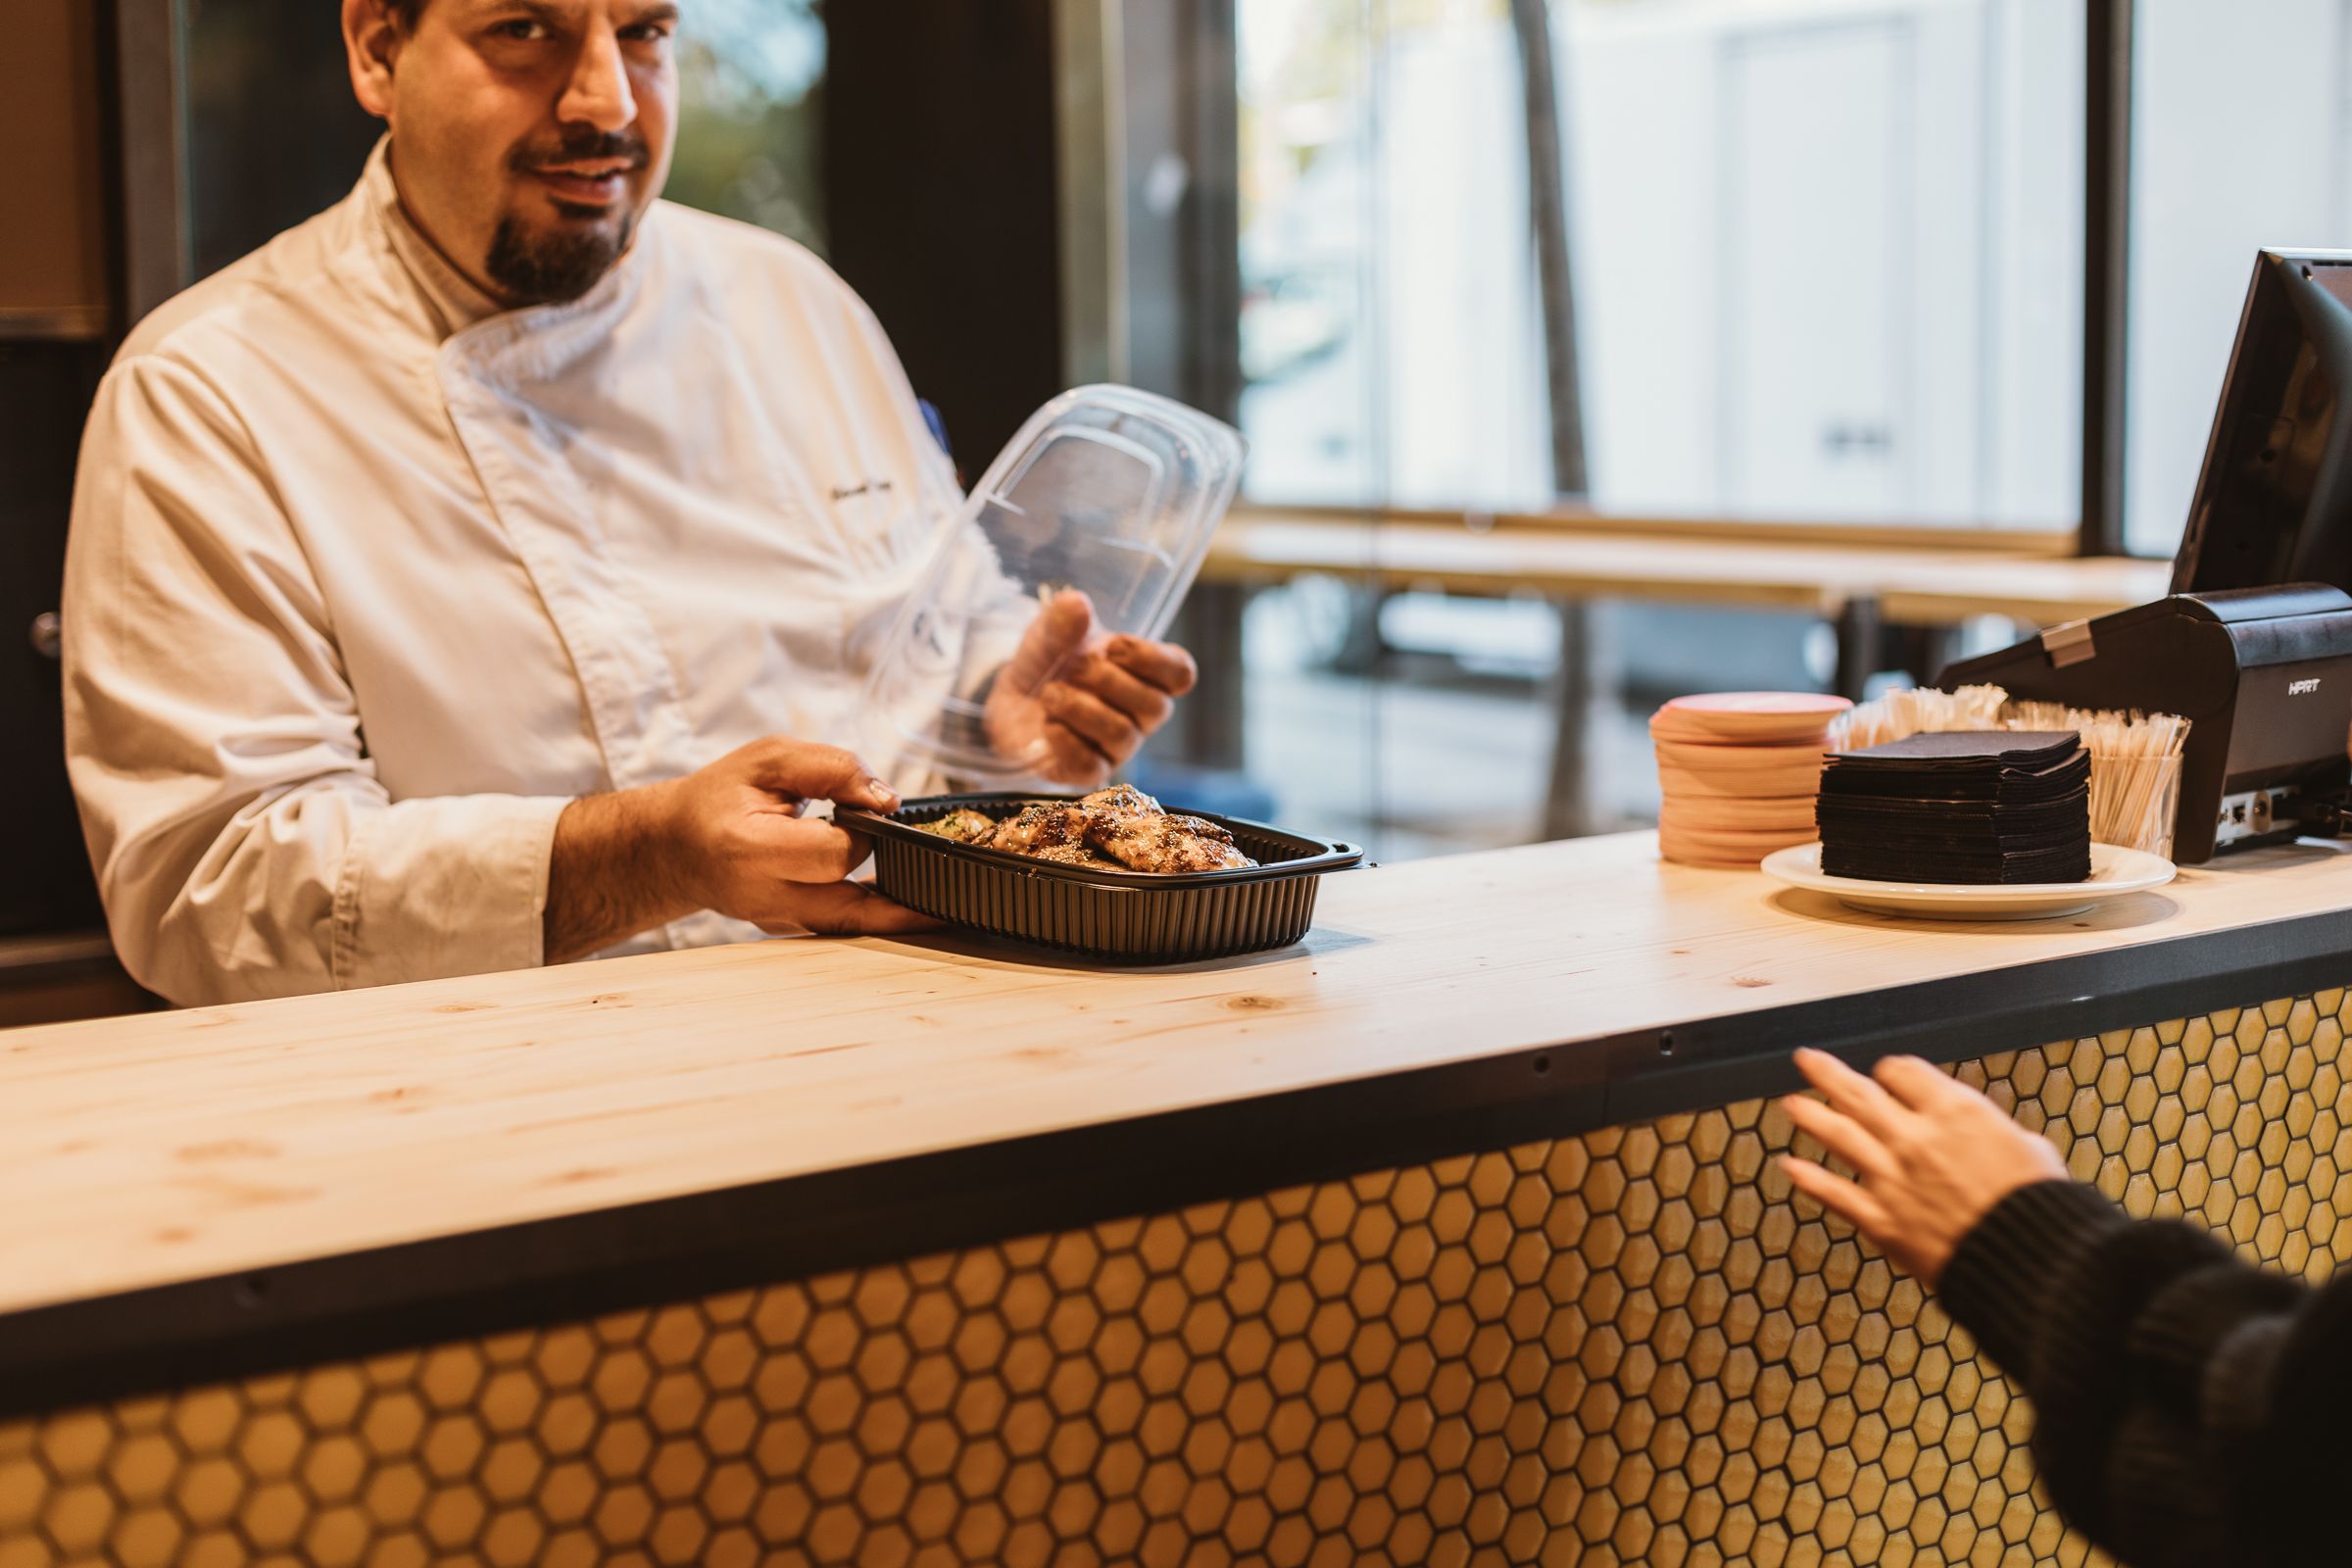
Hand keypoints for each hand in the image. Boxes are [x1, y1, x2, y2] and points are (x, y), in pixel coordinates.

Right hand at [657, 737, 938, 935]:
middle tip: (910, 848)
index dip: (862, 829)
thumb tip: (887, 798)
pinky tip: (914, 900)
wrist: (676, 847)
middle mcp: (764, 898)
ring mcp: (777, 922)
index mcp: (751, 850)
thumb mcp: (769, 759)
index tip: (872, 807)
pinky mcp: (790, 929)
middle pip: (852, 901)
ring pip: (856, 925)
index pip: (832, 852)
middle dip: (887, 870)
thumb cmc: (721, 797)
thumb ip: (831, 767)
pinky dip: (879, 912)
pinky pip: (846, 925)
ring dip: (899, 908)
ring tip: (944, 897)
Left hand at [984, 588, 1198, 784]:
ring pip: (1121, 734)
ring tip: (1049, 694)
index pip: (1180, 673)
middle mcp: (1141, 714)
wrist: (1011, 700)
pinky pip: (1091, 764)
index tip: (1113, 646)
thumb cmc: (1048, 664)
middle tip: (1073, 667)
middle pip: (1155, 706)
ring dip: (1080, 708)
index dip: (1152, 660)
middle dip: (1107, 680)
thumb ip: (1063, 618)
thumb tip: (1077, 604)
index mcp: (1147, 674)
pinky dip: (1066, 740)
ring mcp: (1118, 747)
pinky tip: (1048, 724)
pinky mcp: (1088, 772)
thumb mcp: (1050, 632)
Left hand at [1778, 1047, 2068, 1284]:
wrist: (2031, 1263)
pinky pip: (1836, 1194)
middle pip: (1859, 1094)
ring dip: (1811, 1116)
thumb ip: (1994, 1133)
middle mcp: (1915, 1138)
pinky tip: (1790, 1167)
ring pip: (1839, 1135)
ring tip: (1790, 1102)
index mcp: (1955, 1112)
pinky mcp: (1882, 1220)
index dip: (1891, 1071)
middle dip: (1828, 1073)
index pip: (1902, 1072)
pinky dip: (1810, 1180)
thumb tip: (1988, 1133)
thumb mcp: (2031, 1149)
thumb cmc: (2040, 1207)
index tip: (1886, 1076)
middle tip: (1806, 1059)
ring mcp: (1892, 1178)